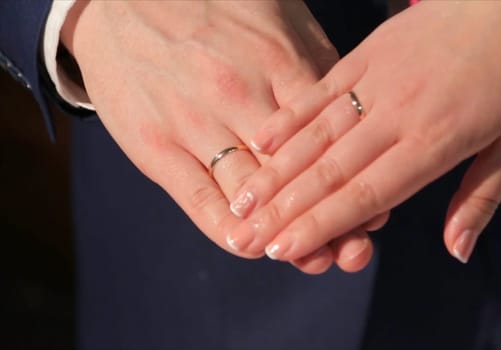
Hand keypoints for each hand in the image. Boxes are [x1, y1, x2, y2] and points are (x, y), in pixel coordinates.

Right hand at [60, 0, 374, 271]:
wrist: (123, 1)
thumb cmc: (215, 12)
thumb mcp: (278, 21)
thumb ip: (316, 69)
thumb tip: (352, 114)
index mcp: (279, 64)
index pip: (326, 136)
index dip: (352, 178)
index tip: (375, 211)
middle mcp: (239, 96)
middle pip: (293, 173)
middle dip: (326, 217)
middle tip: (353, 252)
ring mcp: (194, 122)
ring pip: (250, 193)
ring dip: (284, 232)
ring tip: (313, 259)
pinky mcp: (156, 145)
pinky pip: (199, 199)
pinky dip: (227, 228)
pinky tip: (249, 246)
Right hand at [226, 0, 500, 265]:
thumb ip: (480, 200)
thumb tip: (458, 252)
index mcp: (437, 140)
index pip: (366, 193)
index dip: (322, 224)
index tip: (284, 249)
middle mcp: (398, 113)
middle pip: (330, 169)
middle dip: (285, 209)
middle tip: (246, 237)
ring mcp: (378, 80)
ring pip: (316, 134)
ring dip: (276, 170)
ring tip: (242, 199)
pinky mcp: (368, 54)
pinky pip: (320, 91)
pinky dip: (289, 118)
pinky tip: (260, 141)